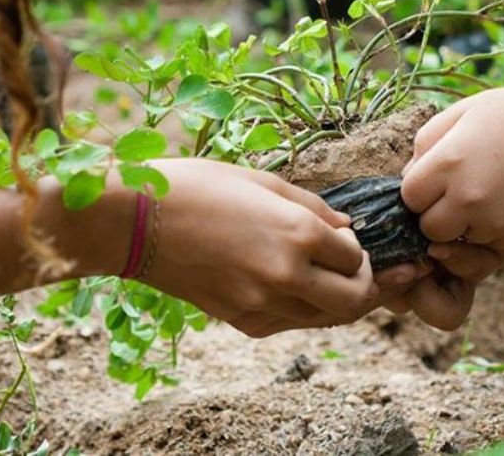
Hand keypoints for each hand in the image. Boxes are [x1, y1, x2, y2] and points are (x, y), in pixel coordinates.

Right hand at [143, 160, 420, 337]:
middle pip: (356, 301)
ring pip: (328, 319)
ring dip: (340, 302)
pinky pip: (292, 323)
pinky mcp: (242, 322)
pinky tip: (297, 289)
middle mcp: (287, 275)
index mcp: (297, 233)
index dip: (360, 248)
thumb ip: (314, 208)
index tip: (346, 239)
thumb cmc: (198, 187)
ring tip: (335, 281)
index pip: (356, 256)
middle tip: (364, 272)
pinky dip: (306, 310)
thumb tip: (346, 229)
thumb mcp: (263, 181)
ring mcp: (264, 304)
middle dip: (369, 287)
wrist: (134, 222)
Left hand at [390, 84, 503, 329]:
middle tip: (458, 189)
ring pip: (456, 243)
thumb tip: (406, 179)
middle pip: (428, 229)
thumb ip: (425, 145)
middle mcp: (467, 198)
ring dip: (462, 226)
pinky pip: (487, 247)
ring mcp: (494, 223)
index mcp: (447, 163)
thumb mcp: (462, 112)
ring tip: (486, 191)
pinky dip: (489, 231)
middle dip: (435, 214)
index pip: (408, 198)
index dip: (419, 189)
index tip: (436, 176)